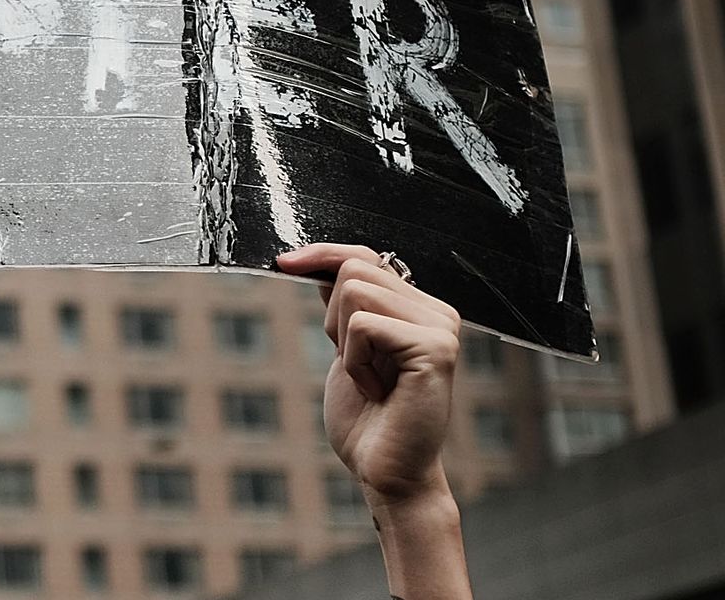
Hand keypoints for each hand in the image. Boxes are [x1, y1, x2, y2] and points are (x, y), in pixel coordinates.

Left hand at [276, 243, 459, 505]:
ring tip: (370, 379)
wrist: (385, 470)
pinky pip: (363, 326)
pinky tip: (377, 390)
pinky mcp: (435, 348)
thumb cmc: (366, 417)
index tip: (283, 263)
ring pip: (355, 291)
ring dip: (345, 343)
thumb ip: (343, 306)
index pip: (365, 256)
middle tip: (357, 365)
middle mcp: (437, 311)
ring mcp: (441, 327)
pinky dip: (354, 361)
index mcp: (418, 307)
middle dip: (333, 319)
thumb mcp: (346, 348)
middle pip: (355, 268)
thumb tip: (312, 260)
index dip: (322, 255)